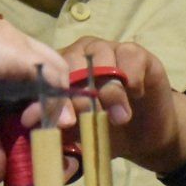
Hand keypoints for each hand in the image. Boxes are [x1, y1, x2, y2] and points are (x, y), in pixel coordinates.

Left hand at [56, 36, 185, 174]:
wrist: (143, 136)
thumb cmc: (103, 132)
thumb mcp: (78, 136)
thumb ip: (59, 130)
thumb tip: (42, 127)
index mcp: (56, 72)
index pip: (47, 75)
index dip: (55, 98)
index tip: (67, 122)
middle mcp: (77, 54)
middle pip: (71, 61)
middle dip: (82, 93)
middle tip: (95, 118)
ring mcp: (104, 49)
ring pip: (99, 55)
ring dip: (110, 89)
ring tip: (120, 117)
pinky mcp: (132, 51)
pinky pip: (128, 55)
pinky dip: (132, 78)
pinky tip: (137, 95)